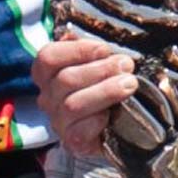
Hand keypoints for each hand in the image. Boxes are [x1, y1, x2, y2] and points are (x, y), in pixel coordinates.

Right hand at [34, 27, 137, 156]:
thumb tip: (91, 35)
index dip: (77, 51)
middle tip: (126, 65)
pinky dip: (98, 121)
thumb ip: (91, 50)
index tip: (105, 49)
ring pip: (72, 105)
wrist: (117, 126)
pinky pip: (79, 132)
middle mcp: (48, 97)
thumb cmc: (105, 86)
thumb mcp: (98, 63)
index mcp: (48, 73)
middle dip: (101, 70)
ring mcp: (58, 121)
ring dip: (105, 92)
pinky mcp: (72, 142)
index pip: (48, 57)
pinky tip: (113, 115)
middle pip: (65, 80)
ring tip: (129, 84)